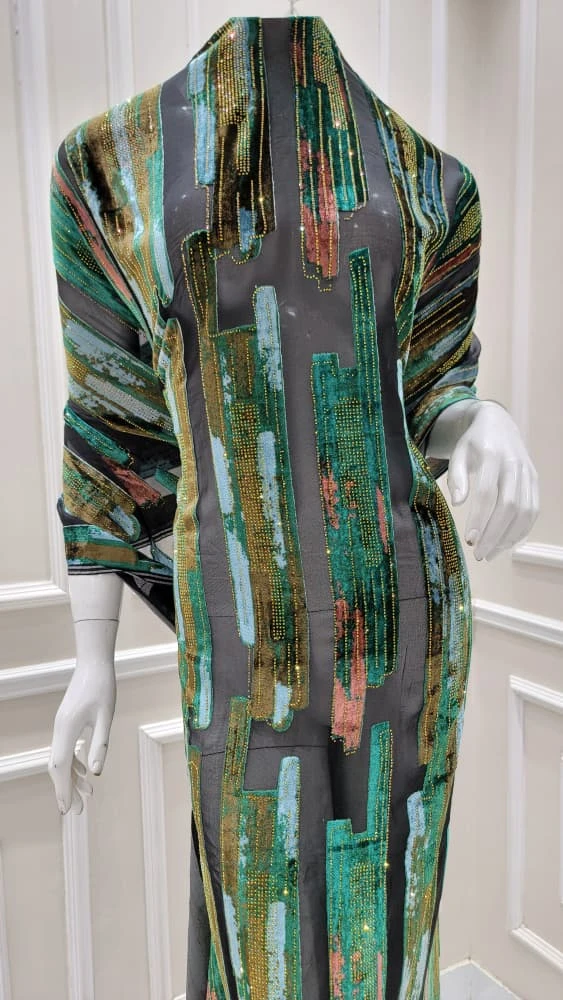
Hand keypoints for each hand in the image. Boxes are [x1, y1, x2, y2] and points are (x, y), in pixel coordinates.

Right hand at [48, 659, 116, 814]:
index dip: (62, 789)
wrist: (94, 663)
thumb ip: (101, 743)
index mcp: (67, 728)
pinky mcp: (67, 723)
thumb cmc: (103, 687)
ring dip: (72, 778)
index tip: (67, 809)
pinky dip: (74, 764)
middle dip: (66, 790)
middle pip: (57, 767)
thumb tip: (96, 771)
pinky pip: (66, 749)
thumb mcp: (106, 717)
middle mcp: (60, 729)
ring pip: (61, 759)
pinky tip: (85, 773)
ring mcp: (62, 726)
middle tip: (78, 811)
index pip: (60, 766)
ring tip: (88, 794)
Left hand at [446, 401, 539, 560]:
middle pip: (509, 506)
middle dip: (494, 534)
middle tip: (479, 554)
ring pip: (524, 511)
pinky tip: (506, 543)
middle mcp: (514, 464)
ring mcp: (528, 473)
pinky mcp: (535, 480)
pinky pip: (533, 509)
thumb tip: (457, 504)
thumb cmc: (473, 443)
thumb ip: (456, 477)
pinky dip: (522, 530)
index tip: (469, 539)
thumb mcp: (458, 453)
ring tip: (490, 553)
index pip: (487, 493)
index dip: (479, 518)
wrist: (498, 424)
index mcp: (492, 455)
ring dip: (509, 536)